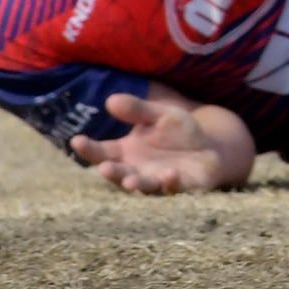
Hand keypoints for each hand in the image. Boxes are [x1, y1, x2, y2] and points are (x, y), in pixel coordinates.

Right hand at [70, 93, 246, 194]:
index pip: (102, 152)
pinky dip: (169, 184)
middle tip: (104, 168)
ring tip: (131, 181)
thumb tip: (110, 100)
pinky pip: (171, 189)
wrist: (212, 146)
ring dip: (136, 184)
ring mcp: (155, 181)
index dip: (89, 148)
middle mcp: (136, 170)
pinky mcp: (178, 187)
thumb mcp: (160, 114)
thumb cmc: (179, 131)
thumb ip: (137, 110)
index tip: (77, 140)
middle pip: (118, 174)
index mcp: (126, 152)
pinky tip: (169, 175)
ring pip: (141, 186)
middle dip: (112, 172)